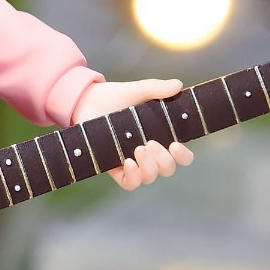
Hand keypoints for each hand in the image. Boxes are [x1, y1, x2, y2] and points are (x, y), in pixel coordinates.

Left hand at [73, 79, 194, 190]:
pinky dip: (134, 177)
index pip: (180, 156)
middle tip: (151, 143)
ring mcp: (131, 160)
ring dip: (149, 167)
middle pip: (167, 169)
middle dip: (164, 160)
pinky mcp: (113, 167)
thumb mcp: (138, 90)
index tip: (175, 145)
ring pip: (150, 177)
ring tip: (139, 148)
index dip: (183, 156)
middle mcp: (148, 152)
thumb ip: (157, 88)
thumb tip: (178, 85)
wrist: (85, 101)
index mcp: (159, 136)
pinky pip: (130, 183)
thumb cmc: (114, 96)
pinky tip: (128, 162)